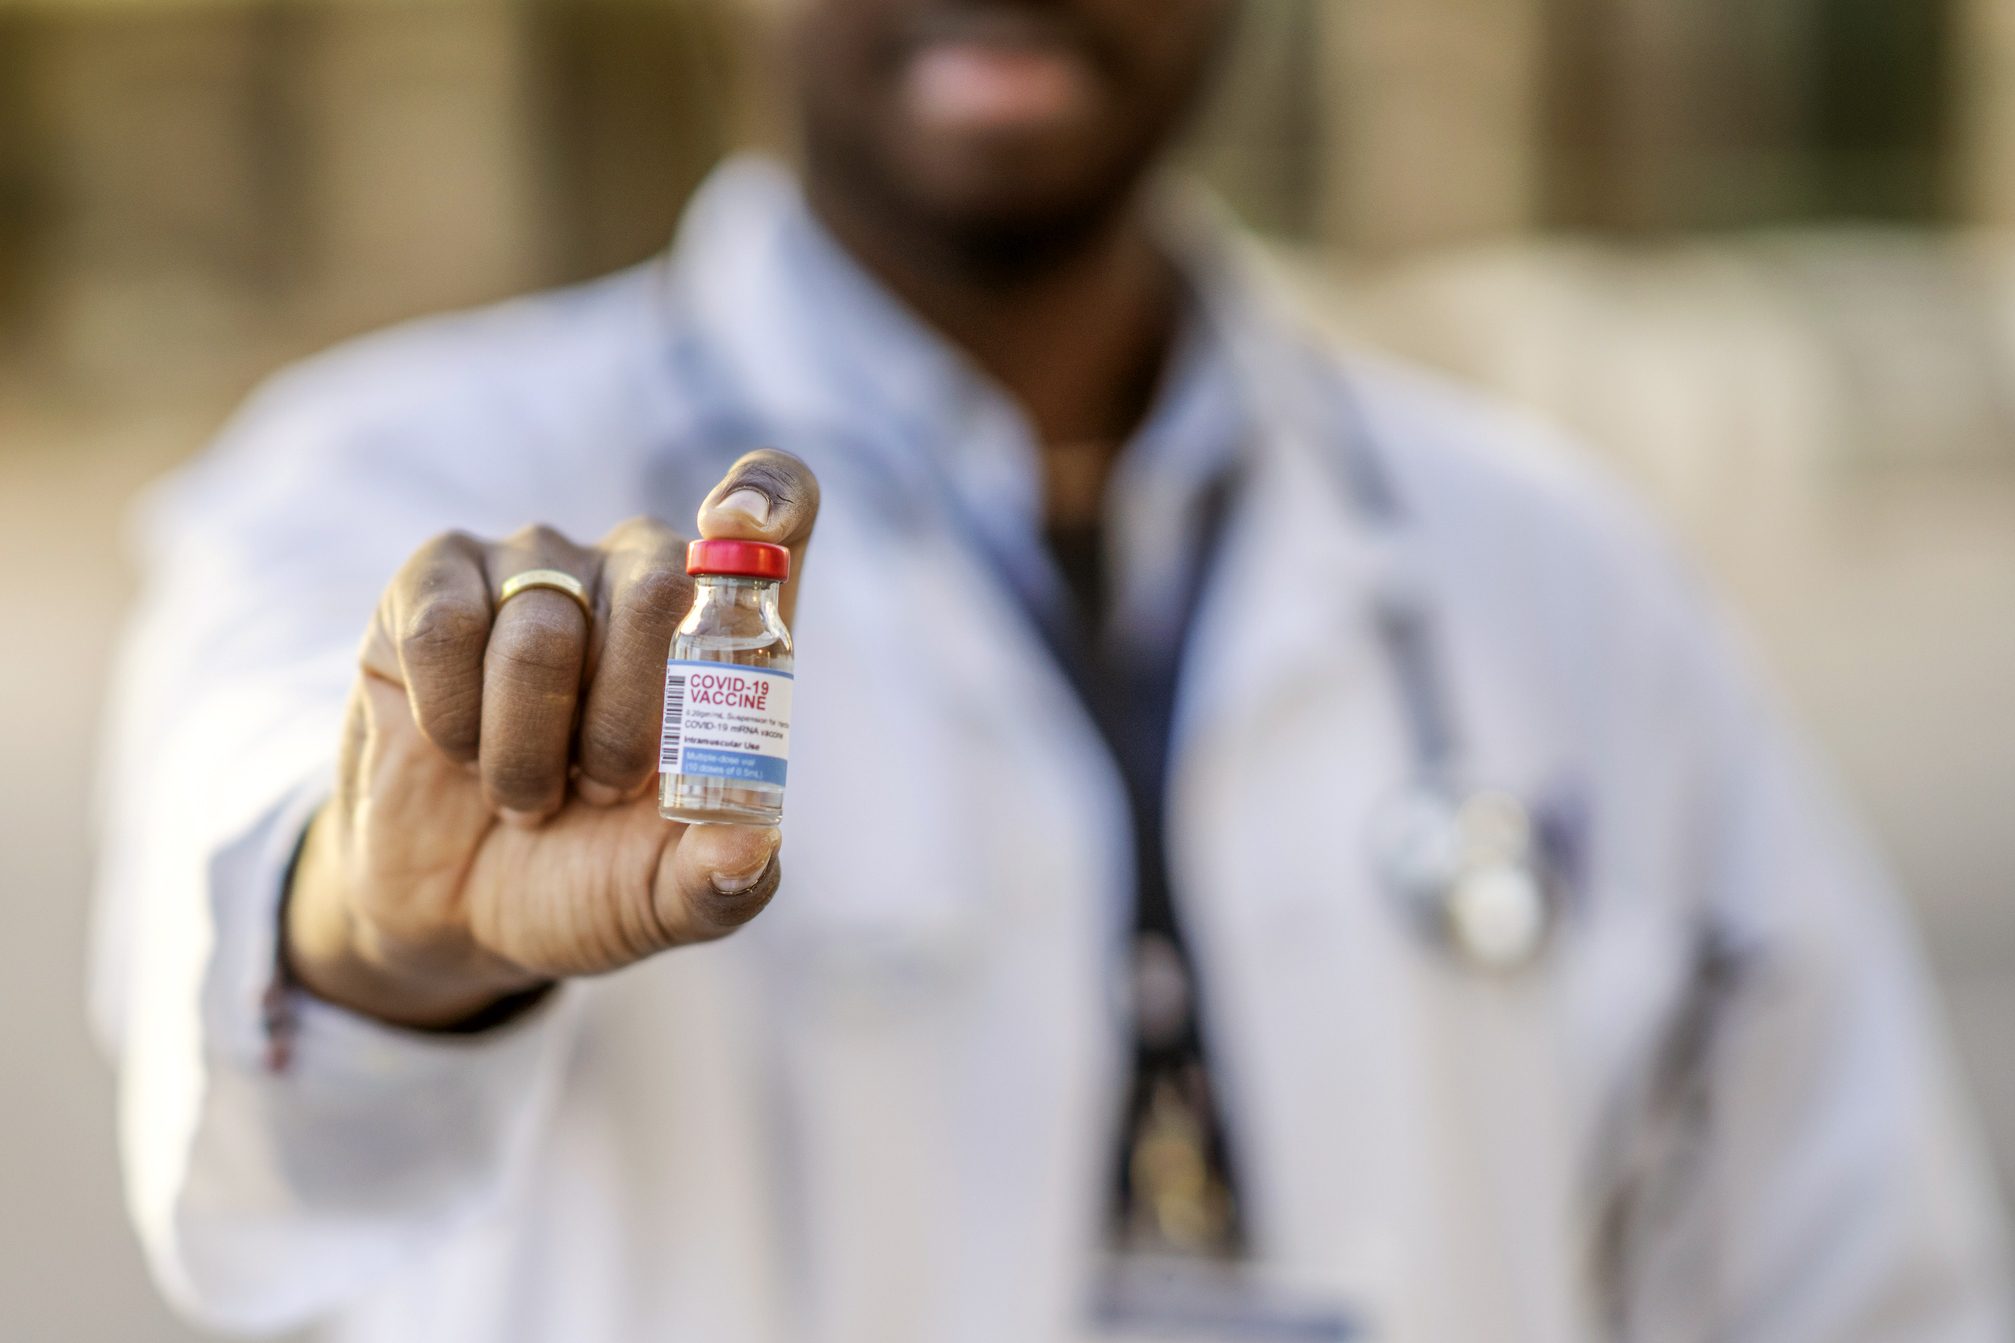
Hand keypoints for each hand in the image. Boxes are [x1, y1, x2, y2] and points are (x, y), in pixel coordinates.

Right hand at [283, 451, 819, 1029]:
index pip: (779, 505)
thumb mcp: (668, 901)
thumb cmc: (592, 880)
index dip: (768, 498)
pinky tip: (459, 751)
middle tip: (600, 789)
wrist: (459, 913)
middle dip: (626, 717)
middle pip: (660, 578)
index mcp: (728, 632)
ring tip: (527, 792)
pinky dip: (454, 719)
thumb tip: (752, 850)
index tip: (737, 529)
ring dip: (527, 747)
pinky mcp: (436, 580)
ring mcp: (537, 566)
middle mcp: (641, 572)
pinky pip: (446, 624)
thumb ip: (722, 882)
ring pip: (543, 625)